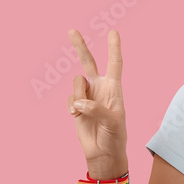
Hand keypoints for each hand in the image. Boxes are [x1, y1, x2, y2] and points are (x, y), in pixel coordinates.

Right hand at [66, 29, 127, 175]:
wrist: (103, 153)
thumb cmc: (114, 137)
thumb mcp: (112, 122)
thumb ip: (97, 109)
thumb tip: (79, 103)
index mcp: (114, 89)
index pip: (115, 64)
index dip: (113, 48)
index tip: (113, 32)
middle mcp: (100, 89)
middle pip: (89, 62)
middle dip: (80, 46)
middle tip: (72, 31)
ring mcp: (87, 96)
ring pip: (76, 83)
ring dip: (77, 95)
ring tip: (83, 111)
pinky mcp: (76, 106)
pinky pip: (69, 98)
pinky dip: (71, 107)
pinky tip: (76, 117)